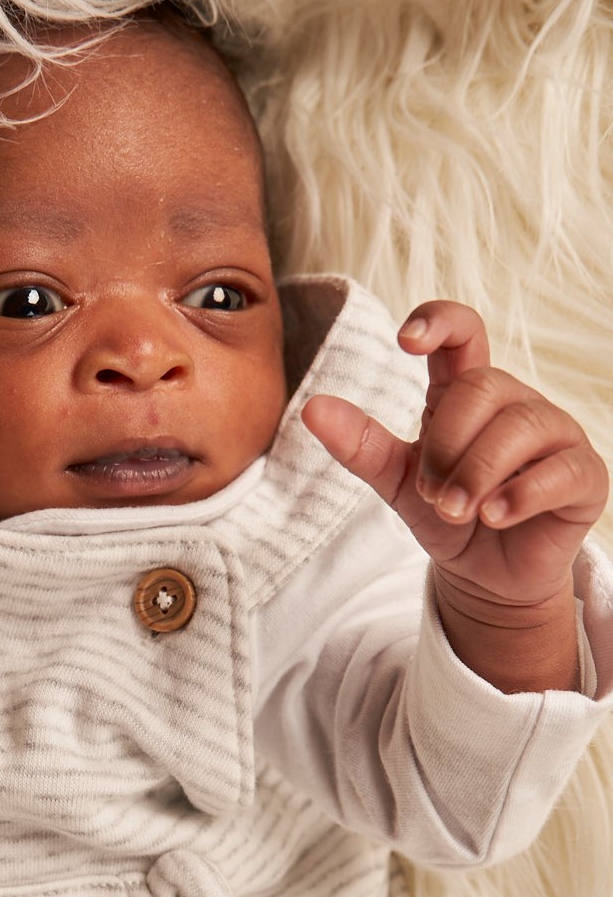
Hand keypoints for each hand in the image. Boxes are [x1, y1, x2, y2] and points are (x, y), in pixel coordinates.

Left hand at [301, 300, 608, 690]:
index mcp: (468, 393)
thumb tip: (312, 408)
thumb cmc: (448, 516)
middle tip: (434, 494)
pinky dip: (520, 494)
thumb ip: (361, 444)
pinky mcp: (584, 476)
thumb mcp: (397, 482)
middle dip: (448, 443)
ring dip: (477, 473)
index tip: (404, 340)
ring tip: (457, 511)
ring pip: (521, 427)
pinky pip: (560, 470)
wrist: (485, 576)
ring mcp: (557, 435)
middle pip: (483, 388)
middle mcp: (517, 403)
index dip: (439, 321)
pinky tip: (495, 515)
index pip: (462, 332)